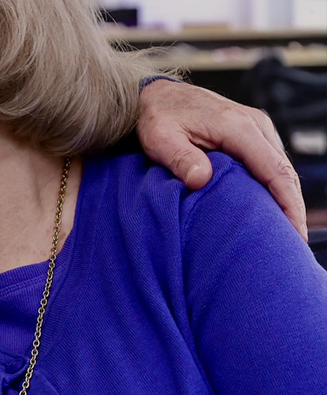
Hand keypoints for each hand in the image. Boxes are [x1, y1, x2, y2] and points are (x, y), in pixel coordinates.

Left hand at [136, 79, 306, 240]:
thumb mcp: (160, 138)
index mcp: (238, 127)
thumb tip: (201, 180)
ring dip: (285, 198)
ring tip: (284, 233)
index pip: (275, 170)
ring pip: (280, 168)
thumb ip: (181, 159)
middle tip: (293, 244)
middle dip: (292, 208)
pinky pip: (270, 162)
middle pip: (285, 172)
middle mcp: (255, 125)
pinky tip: (270, 209)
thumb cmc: (157, 118)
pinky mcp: (252, 133)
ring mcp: (256, 127)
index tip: (293, 233)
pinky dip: (275, 186)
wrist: (156, 95)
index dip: (287, 204)